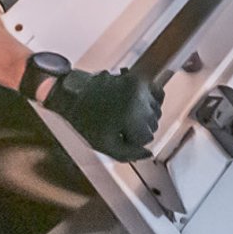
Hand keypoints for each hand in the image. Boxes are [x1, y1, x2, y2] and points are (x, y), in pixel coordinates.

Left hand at [44, 68, 163, 160]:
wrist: (74, 94)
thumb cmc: (86, 120)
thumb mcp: (103, 145)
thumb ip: (128, 154)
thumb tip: (148, 154)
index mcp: (132, 117)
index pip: (147, 138)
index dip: (132, 141)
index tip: (120, 137)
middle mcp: (140, 100)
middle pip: (153, 124)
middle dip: (139, 129)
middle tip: (121, 127)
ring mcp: (141, 87)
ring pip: (156, 111)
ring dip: (145, 117)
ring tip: (126, 116)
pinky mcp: (139, 79)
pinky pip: (158, 93)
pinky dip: (152, 101)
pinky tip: (140, 106)